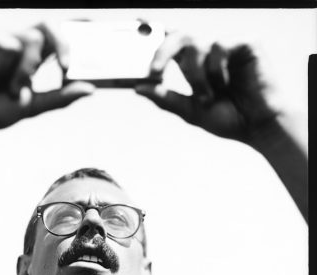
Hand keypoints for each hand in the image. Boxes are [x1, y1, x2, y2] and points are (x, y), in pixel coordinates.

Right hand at [0, 23, 93, 135]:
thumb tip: (90, 89)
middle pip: (48, 25)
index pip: (56, 37)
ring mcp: (2, 36)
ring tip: (12, 88)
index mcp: (31, 57)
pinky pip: (10, 44)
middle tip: (66, 66)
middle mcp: (17, 42)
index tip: (87, 49)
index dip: (73, 36)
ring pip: (31, 39)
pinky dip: (6, 66)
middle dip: (62, 44)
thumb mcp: (33, 106)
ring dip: (26, 70)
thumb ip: (60, 96)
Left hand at [136, 33, 277, 142]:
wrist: (257, 128)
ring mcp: (226, 47)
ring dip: (196, 76)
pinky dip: (217, 69)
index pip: (170, 43)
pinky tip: (226, 84)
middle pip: (178, 36)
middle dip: (162, 52)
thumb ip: (165, 98)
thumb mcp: (190, 111)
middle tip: (154, 71)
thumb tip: (138, 88)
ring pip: (197, 45)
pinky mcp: (244, 44)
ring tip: (209, 97)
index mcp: (193, 65)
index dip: (154, 34)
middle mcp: (208, 52)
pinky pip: (219, 45)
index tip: (136, 29)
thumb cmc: (227, 120)